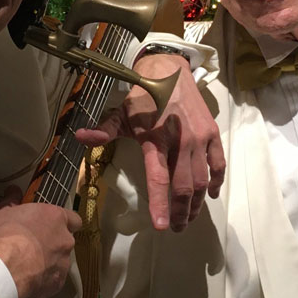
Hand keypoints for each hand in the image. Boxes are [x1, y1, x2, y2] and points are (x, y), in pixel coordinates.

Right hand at [0, 202, 81, 297]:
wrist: (5, 268)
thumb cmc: (4, 236)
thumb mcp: (1, 212)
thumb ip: (10, 201)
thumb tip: (13, 190)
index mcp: (56, 217)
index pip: (73, 219)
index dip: (64, 223)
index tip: (51, 226)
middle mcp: (65, 239)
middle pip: (65, 241)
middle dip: (53, 244)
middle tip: (34, 247)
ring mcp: (64, 262)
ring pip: (60, 262)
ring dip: (49, 262)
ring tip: (28, 266)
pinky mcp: (58, 284)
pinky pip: (53, 280)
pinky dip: (44, 280)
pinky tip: (28, 280)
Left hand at [75, 53, 224, 231]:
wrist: (169, 71)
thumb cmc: (143, 97)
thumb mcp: (121, 114)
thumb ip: (103, 131)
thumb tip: (79, 137)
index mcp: (155, 138)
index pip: (159, 178)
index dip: (159, 204)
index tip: (161, 226)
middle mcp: (181, 140)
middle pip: (184, 186)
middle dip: (181, 211)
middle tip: (177, 227)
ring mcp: (200, 137)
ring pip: (201, 179)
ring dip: (196, 202)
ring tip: (189, 216)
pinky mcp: (212, 133)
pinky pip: (217, 164)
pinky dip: (215, 182)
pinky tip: (209, 195)